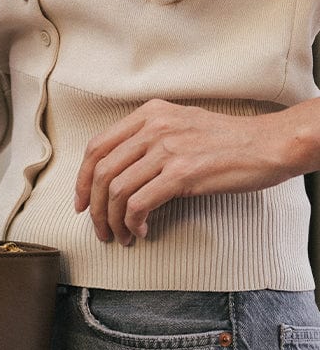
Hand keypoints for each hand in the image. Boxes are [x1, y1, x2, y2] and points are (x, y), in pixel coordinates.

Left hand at [74, 99, 310, 245]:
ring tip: (122, 236)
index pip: (97, 148)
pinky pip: (138, 204)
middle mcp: (154, 127)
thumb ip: (147, 141)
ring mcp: (168, 148)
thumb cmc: (226, 142)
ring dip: (113, 221)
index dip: (82, 181)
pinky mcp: (182, 173)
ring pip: (116, 191)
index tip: (81, 204)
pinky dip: (134, 223)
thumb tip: (114, 176)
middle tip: (100, 229)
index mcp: (149, 114)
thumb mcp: (180, 126)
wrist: (267, 145)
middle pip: (101, 173)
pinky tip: (143, 231)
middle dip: (94, 209)